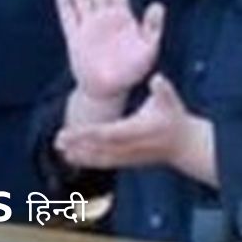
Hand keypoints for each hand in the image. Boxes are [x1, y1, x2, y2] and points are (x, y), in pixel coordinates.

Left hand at [55, 74, 194, 168]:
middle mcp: (129, 146)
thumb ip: (163, 90)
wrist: (184, 146)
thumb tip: (156, 79)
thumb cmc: (173, 118)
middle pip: (99, 148)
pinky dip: (89, 162)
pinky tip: (74, 159)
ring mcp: (128, 157)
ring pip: (100, 159)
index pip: (107, 133)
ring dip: (80, 155)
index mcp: (136, 130)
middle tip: (57, 140)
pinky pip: (105, 163)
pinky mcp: (127, 162)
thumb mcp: (171, 101)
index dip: (87, 134)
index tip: (70, 132)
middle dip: (78, 145)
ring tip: (60, 150)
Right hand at [56, 0, 164, 101]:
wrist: (110, 89)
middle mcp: (104, 18)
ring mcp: (88, 27)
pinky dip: (65, 6)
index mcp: (122, 17)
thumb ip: (153, 27)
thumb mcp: (149, 48)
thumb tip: (158, 4)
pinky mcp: (75, 38)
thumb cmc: (133, 70)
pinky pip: (69, 18)